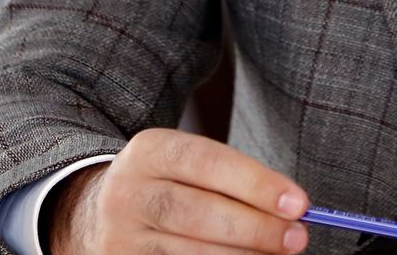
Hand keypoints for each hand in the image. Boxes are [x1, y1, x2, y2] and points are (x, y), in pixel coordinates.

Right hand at [48, 129, 311, 254]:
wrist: (96, 213)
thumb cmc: (168, 186)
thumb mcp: (187, 166)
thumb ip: (233, 182)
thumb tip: (291, 211)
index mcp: (149, 151)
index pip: (207, 162)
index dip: (256, 184)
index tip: (299, 203)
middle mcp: (127, 192)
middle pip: (196, 212)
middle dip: (254, 227)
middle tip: (297, 237)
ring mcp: (120, 237)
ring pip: (188, 252)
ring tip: (276, 254)